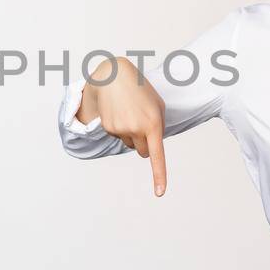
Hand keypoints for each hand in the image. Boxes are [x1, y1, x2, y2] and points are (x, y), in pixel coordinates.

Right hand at [83, 57, 169, 196]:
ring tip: (129, 112)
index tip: (160, 193)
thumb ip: (158, 127)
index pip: (157, 155)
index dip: (159, 176)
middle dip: (144, 145)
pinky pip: (119, 137)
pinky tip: (119, 111)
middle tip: (141, 125)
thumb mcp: (157, 105)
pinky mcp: (109, 127)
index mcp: (153, 123)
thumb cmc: (140, 90)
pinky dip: (120, 128)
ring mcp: (121, 129)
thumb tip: (149, 149)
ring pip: (130, 144)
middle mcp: (136, 128)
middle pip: (142, 152)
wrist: (113, 76)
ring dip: (131, 134)